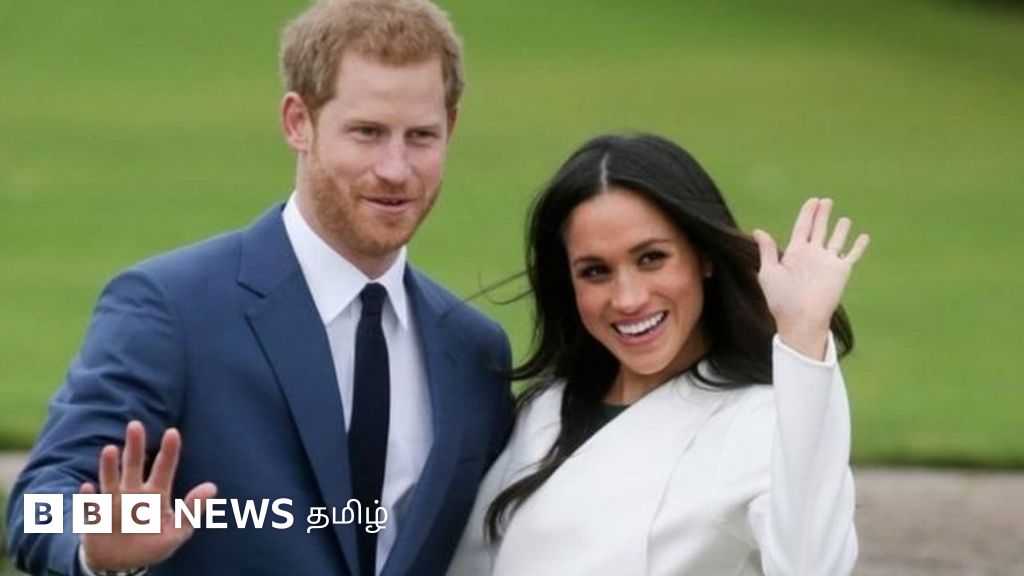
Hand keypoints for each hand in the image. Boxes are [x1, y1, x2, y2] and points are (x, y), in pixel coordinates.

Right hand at [80, 421, 216, 570]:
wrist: (122, 565)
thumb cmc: (153, 543)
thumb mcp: (177, 531)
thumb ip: (192, 510)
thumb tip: (212, 487)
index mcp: (156, 494)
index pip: (163, 468)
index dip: (168, 452)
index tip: (173, 432)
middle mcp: (133, 494)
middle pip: (133, 466)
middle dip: (134, 447)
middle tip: (135, 425)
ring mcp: (113, 504)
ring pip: (111, 481)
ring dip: (109, 467)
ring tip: (110, 450)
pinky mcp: (96, 520)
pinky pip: (91, 507)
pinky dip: (89, 499)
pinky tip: (87, 487)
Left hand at [752, 198, 868, 359]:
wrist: (800, 318)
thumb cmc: (781, 299)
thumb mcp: (769, 272)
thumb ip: (768, 251)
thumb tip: (758, 231)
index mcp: (795, 253)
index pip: (802, 227)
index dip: (807, 213)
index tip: (812, 201)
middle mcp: (812, 255)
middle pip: (819, 229)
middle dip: (822, 215)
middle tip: (826, 200)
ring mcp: (828, 262)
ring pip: (836, 240)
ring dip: (841, 229)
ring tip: (844, 219)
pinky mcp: (841, 270)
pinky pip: (852, 254)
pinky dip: (859, 246)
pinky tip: (864, 236)